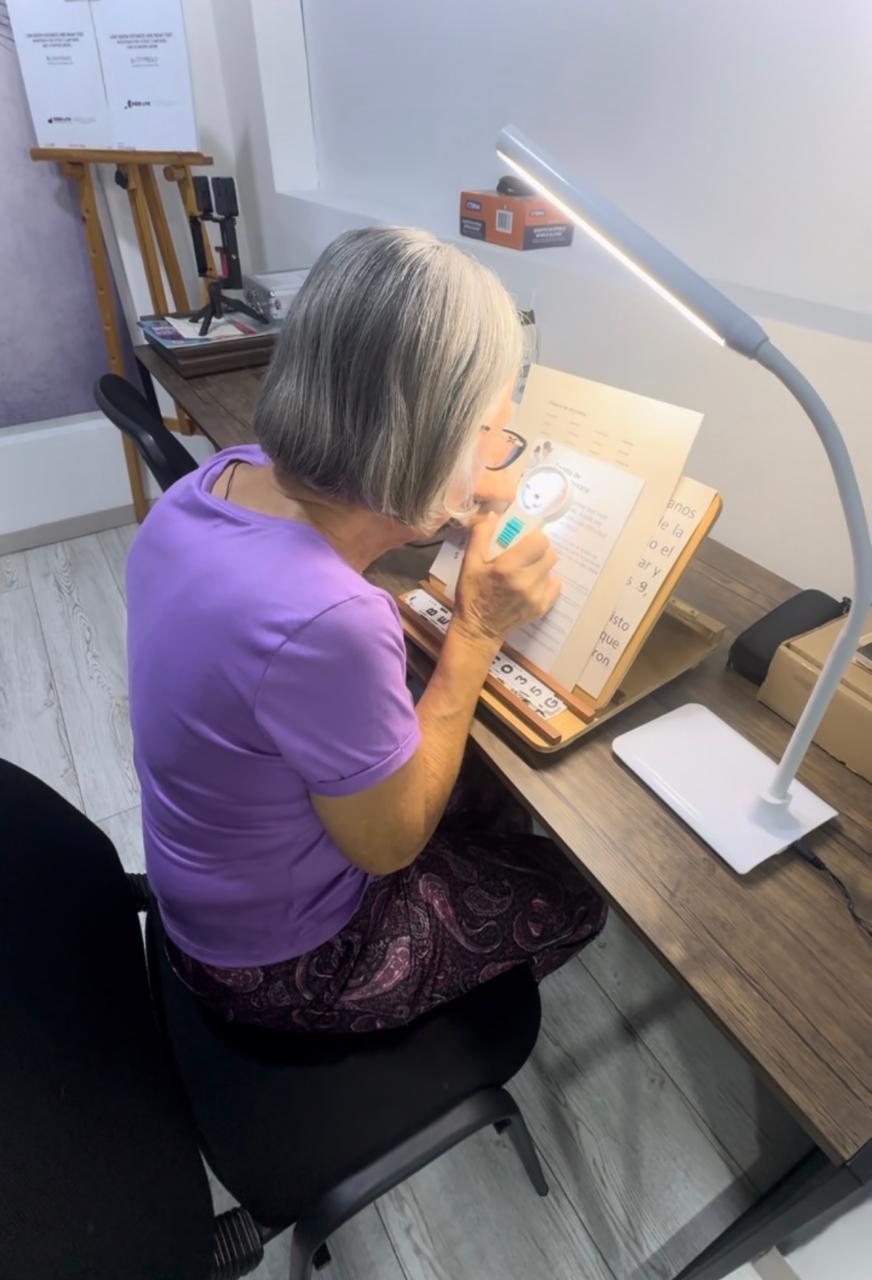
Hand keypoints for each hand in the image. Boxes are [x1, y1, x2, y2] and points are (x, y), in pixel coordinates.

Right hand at [453, 512, 560, 645]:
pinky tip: (530, 584)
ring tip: (525, 571)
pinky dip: (545, 581)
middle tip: (525, 555)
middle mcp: (526, 581)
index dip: (533, 537)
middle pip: (550, 553)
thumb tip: (494, 515)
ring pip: (552, 569)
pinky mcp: (542, 607)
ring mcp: (536, 596)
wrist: (478, 629)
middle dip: (538, 551)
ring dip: (541, 566)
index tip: (523, 541)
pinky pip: (555, 585)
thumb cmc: (472, 593)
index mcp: (507, 567)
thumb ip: (481, 535)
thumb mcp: (470, 563)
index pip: (540, 540)